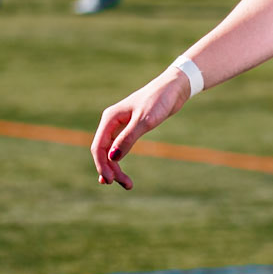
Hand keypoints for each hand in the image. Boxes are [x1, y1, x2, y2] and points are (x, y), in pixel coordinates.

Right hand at [91, 68, 191, 188]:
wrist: (174, 88)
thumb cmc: (159, 100)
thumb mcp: (145, 121)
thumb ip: (128, 138)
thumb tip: (113, 158)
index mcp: (110, 119)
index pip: (98, 147)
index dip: (102, 165)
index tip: (111, 180)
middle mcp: (111, 122)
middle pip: (103, 152)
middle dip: (111, 170)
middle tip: (126, 185)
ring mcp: (120, 125)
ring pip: (110, 151)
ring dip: (115, 168)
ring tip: (127, 184)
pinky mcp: (130, 128)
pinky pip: (118, 147)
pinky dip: (119, 160)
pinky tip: (120, 171)